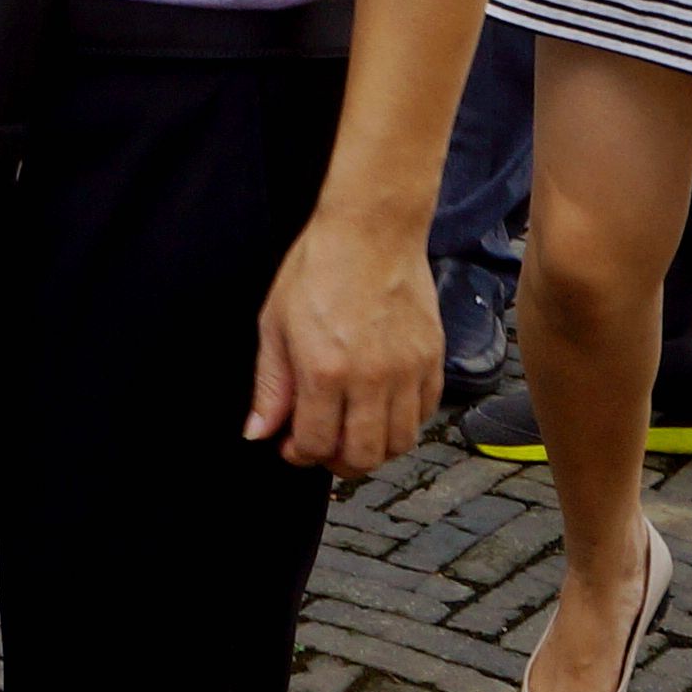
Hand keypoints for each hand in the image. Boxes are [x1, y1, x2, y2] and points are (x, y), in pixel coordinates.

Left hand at [244, 213, 441, 476]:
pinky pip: (425, 413)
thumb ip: (270, 385)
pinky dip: (404, 421)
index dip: (298, 453)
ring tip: (354, 426)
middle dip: (337, 462)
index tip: (291, 441)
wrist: (372, 230)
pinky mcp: (432, 358)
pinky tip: (382, 404)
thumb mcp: (275, 324)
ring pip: (399, 444)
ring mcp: (407, 370)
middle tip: (324, 443)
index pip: (316, 446)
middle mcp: (370, 378)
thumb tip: (259, 432)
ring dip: (373, 446)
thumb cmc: (318, 268)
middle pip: (363, 458)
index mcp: (324, 371)